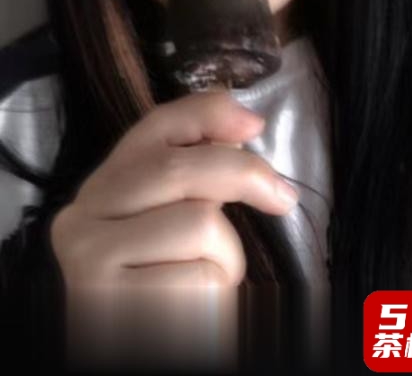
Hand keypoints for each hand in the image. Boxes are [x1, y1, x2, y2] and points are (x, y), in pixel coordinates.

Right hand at [50, 90, 298, 291]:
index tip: (255, 124)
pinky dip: (216, 292)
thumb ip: (195, 173)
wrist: (135, 344)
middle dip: (244, 175)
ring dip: (228, 254)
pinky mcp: (109, 300)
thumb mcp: (173, 218)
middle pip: (178, 170)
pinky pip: (199, 277)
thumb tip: (243, 126)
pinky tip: (193, 306)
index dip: (208, 115)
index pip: (154, 128)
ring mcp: (89, 256)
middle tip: (282, 197)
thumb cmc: (163, 281)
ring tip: (209, 278)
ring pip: (199, 224)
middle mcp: (82, 213)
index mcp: (103, 185)